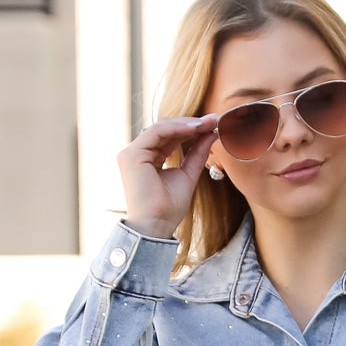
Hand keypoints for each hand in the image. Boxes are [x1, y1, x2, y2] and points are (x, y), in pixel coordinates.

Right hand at [118, 115, 219, 239]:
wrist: (157, 226)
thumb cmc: (169, 209)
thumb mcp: (188, 174)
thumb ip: (198, 153)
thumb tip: (212, 132)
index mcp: (148, 159)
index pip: (170, 138)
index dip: (191, 130)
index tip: (213, 125)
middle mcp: (137, 154)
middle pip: (165, 130)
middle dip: (190, 124)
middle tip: (213, 119)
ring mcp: (131, 153)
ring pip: (161, 128)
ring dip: (186, 124)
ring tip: (207, 123)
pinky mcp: (131, 155)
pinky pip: (156, 132)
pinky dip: (176, 128)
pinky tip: (195, 128)